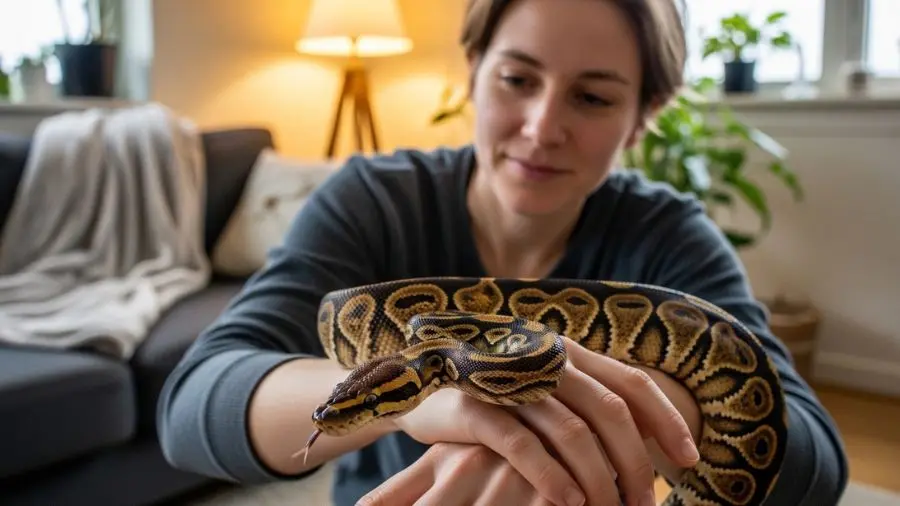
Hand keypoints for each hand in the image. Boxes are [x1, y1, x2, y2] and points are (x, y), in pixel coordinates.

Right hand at [387, 336, 699, 505]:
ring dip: (600, 479)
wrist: (413, 387)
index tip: (690, 460)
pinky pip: (522, 445)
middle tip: (646, 505)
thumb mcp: (542, 390)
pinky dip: (552, 477)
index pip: (631, 382)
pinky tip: (571, 504)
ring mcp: (507, 381)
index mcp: (567, 352)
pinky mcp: (473, 407)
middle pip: (609, 411)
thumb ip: (585, 405)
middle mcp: (543, 359)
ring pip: (572, 432)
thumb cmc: (491, 395)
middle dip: (637, 463)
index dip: (666, 420)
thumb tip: (643, 442)